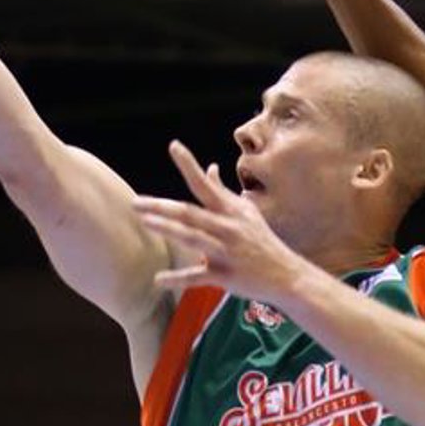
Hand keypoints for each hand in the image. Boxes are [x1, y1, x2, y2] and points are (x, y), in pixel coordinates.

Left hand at [135, 140, 309, 304]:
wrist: (288, 275)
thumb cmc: (261, 242)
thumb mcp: (245, 213)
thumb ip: (223, 192)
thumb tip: (210, 168)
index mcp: (231, 210)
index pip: (206, 183)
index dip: (189, 165)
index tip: (173, 146)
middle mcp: (228, 227)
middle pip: (190, 212)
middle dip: (162, 206)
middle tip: (136, 203)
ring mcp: (227, 251)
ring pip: (193, 237)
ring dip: (168, 229)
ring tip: (145, 222)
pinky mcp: (226, 275)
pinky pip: (198, 277)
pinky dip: (178, 278)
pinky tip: (158, 279)